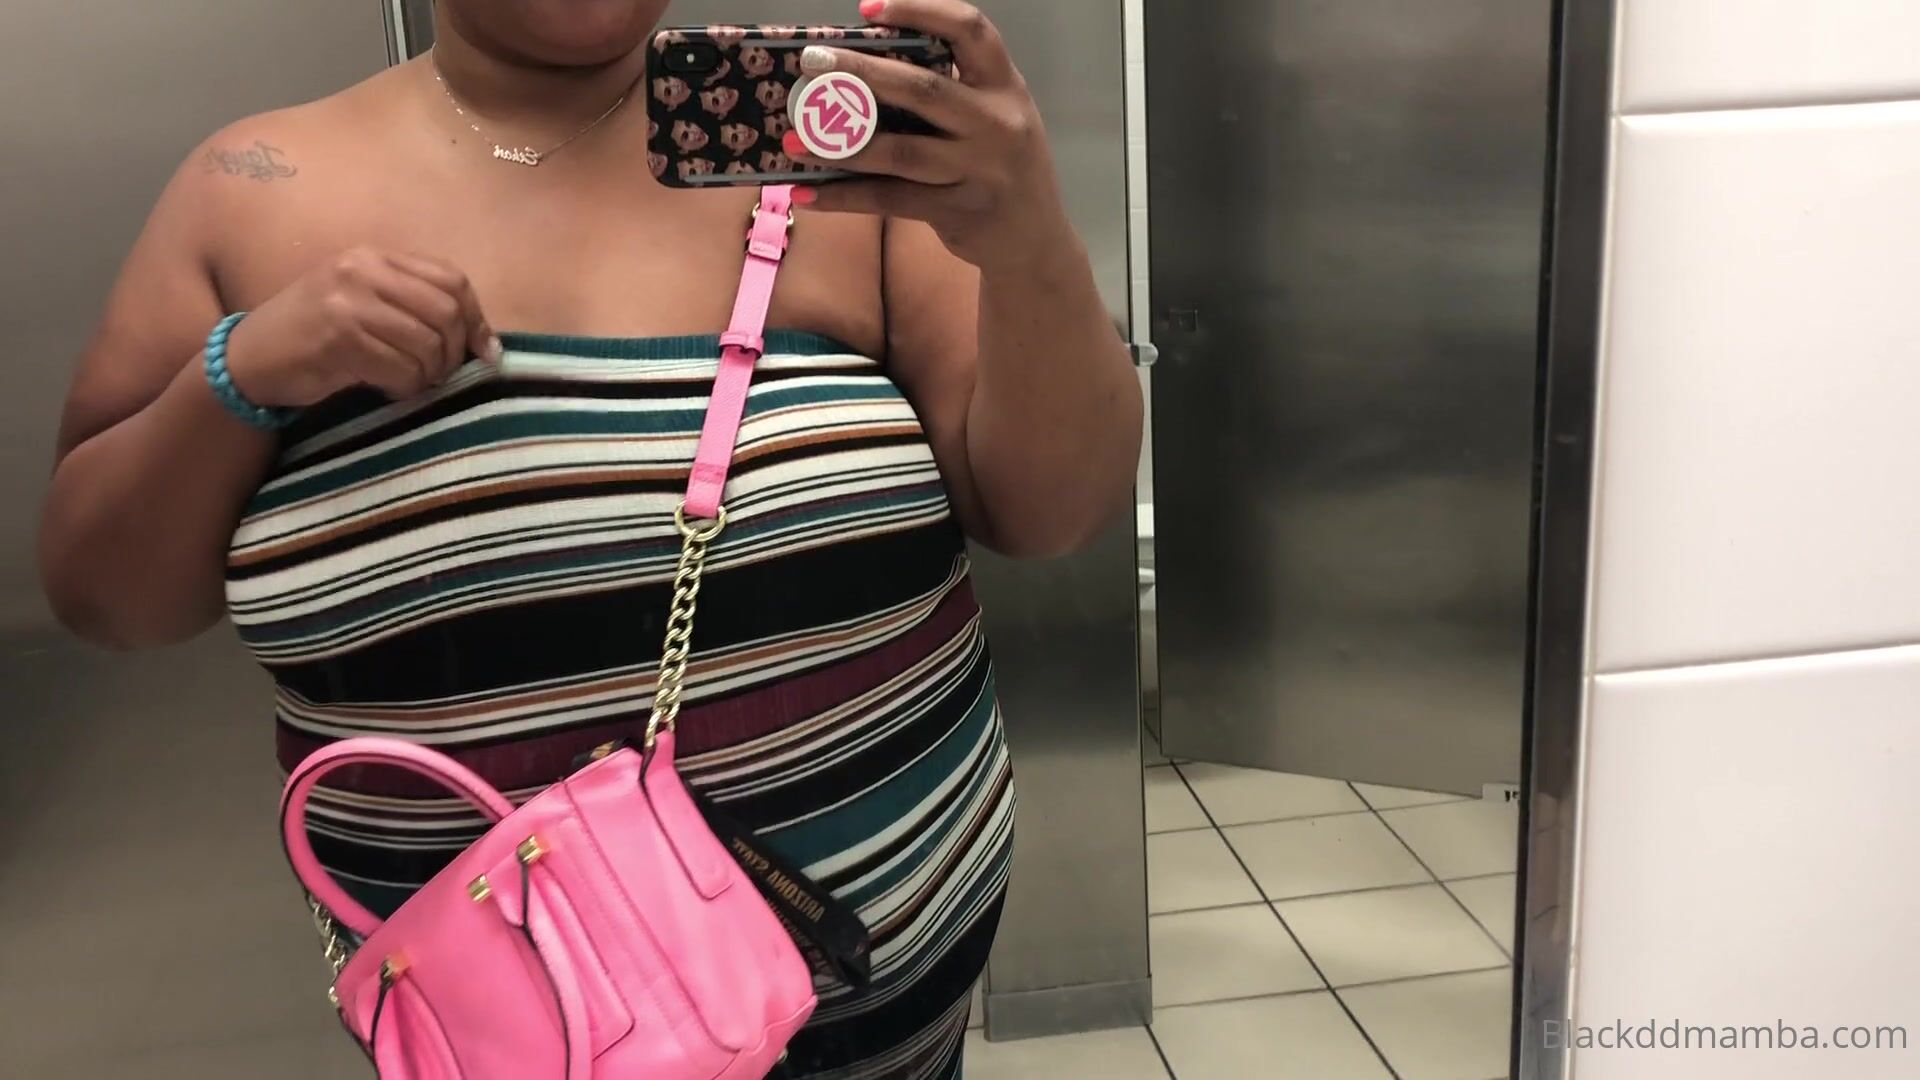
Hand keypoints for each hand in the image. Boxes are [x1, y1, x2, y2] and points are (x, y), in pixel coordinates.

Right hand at [223, 248, 498, 407]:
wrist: (248, 358)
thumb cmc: (314, 334)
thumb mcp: (362, 301)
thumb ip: (413, 305)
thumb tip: (483, 339)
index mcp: (374, 256)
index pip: (452, 279)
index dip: (476, 318)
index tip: (484, 350)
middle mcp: (362, 271)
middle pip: (445, 312)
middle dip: (454, 351)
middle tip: (441, 374)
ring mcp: (348, 302)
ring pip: (426, 344)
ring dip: (428, 374)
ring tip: (411, 381)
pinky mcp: (339, 339)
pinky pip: (400, 369)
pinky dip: (404, 387)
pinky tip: (388, 389)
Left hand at [784, 0, 1073, 271]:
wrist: (1035, 241)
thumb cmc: (1000, 166)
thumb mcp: (995, 117)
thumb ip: (952, 89)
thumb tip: (864, 66)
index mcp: (1006, 86)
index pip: (970, 30)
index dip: (920, 9)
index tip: (868, 8)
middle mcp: (998, 123)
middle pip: (922, 88)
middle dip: (859, 72)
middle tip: (811, 62)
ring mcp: (980, 170)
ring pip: (900, 152)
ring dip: (840, 144)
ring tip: (793, 139)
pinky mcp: (958, 212)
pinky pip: (891, 200)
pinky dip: (845, 196)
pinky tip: (808, 193)